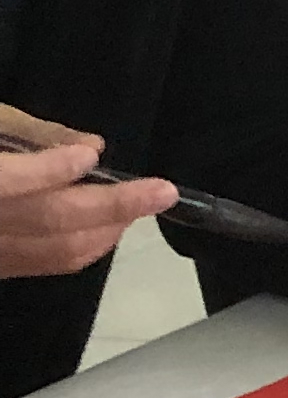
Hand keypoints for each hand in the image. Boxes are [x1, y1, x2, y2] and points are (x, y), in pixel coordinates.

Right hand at [0, 103, 174, 280]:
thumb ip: (31, 134)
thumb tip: (91, 148)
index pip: (6, 183)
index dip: (50, 170)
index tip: (90, 156)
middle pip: (46, 220)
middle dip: (111, 207)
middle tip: (162, 191)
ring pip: (53, 250)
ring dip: (106, 230)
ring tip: (141, 204)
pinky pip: (46, 263)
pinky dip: (84, 246)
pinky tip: (108, 227)